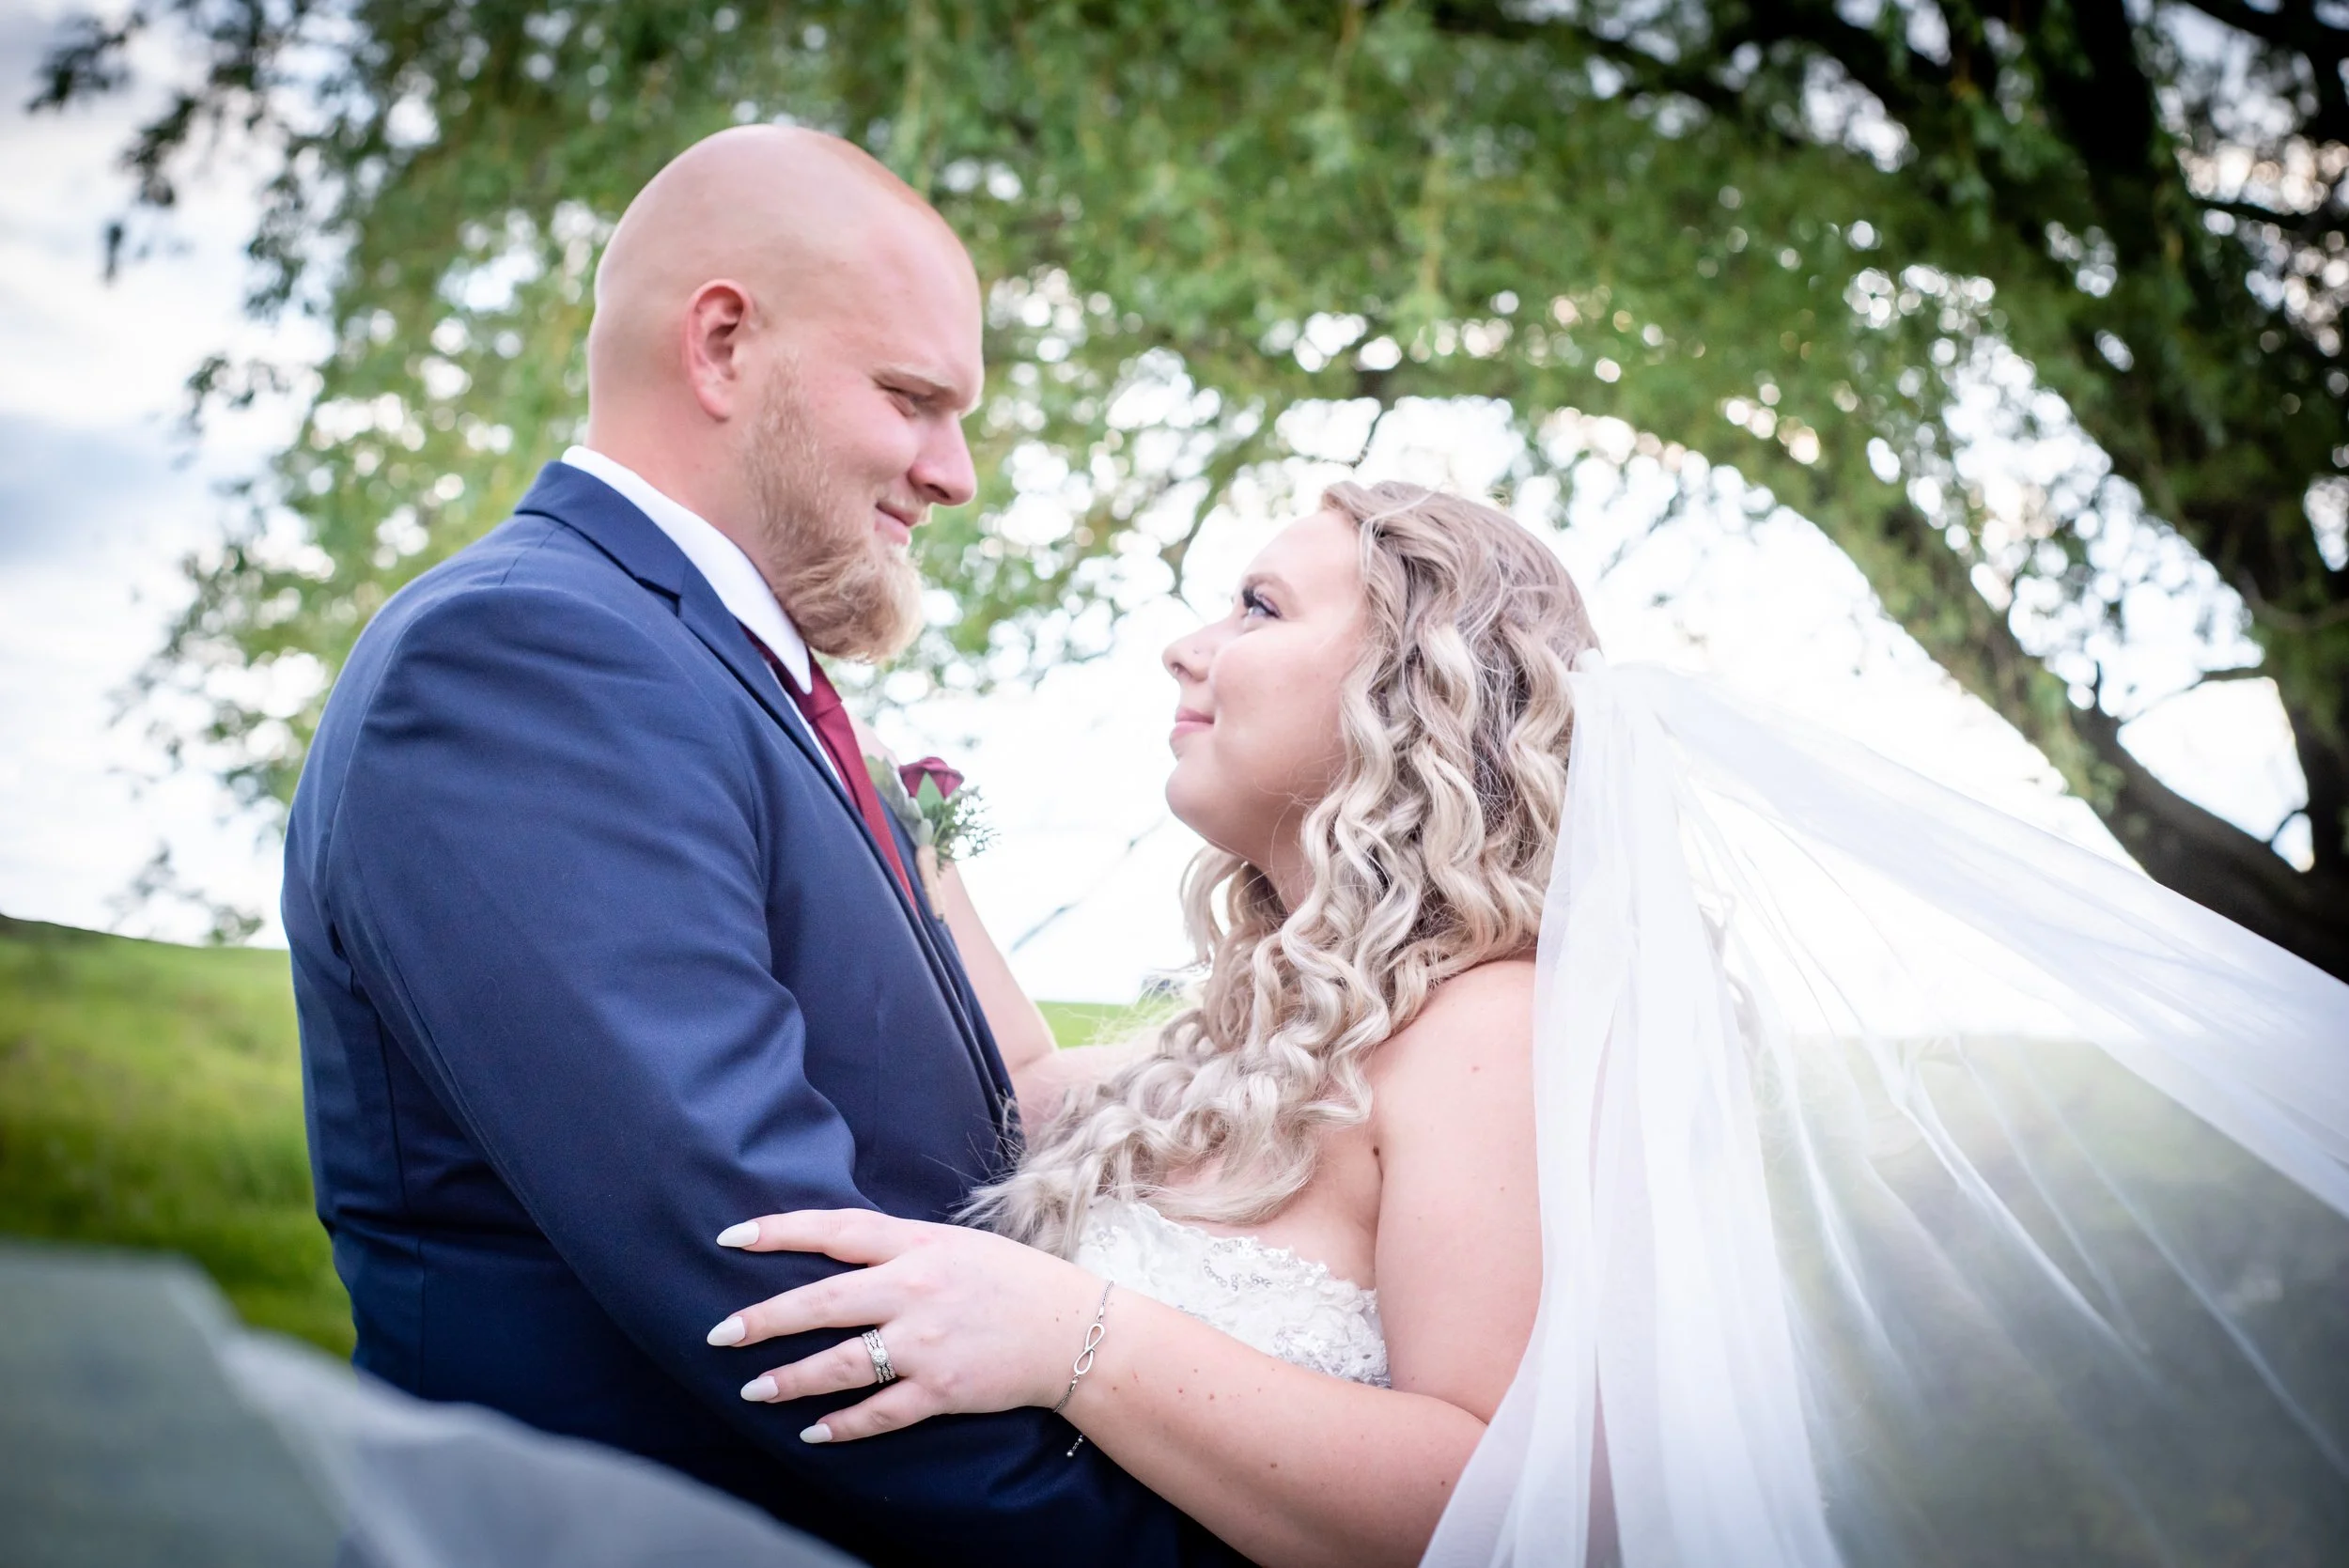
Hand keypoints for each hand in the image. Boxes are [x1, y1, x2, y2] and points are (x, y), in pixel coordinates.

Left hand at [706, 1209, 1105, 1443]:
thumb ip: (896, 1248)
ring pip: (840, 1365)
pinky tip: (812, 1432)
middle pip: (821, 1302)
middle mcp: (914, 1290)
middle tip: (719, 1333)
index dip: (778, 1231)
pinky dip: (841, 1426)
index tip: (730, 1237)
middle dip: (763, 1319)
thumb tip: (835, 1249)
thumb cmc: (1011, 1281)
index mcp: (916, 1245)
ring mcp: (926, 1343)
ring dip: (790, 1380)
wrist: (1073, 1330)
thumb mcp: (954, 1244)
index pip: (834, 1229)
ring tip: (753, 1389)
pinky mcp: (941, 1389)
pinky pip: (877, 1412)